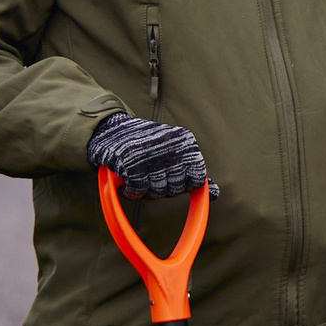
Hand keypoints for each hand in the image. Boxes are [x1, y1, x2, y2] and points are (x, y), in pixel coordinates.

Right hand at [87, 112, 216, 199]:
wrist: (109, 131)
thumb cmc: (146, 147)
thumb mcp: (174, 154)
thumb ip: (193, 173)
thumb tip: (215, 194)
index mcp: (186, 142)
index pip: (197, 178)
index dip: (183, 185)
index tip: (170, 179)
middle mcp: (172, 145)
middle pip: (176, 188)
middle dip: (163, 189)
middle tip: (149, 176)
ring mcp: (151, 153)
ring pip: (158, 192)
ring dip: (146, 191)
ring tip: (138, 176)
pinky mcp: (130, 162)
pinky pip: (138, 191)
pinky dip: (131, 192)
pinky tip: (126, 182)